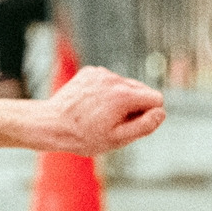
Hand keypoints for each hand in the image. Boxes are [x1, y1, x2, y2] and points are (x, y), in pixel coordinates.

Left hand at [35, 66, 165, 155]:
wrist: (50, 124)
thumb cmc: (83, 136)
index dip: (147, 115)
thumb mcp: (117, 139)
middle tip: (113, 122)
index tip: (130, 125)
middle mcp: (114, 79)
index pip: (156, 99)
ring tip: (99, 114)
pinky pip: (108, 81)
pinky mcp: (89, 72)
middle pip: (142, 90)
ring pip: (124, 85)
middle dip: (134, 106)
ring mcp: (100, 73)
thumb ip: (144, 126)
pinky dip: (104, 92)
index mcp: (124, 95)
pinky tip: (90, 105)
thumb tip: (161, 113)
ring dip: (119, 99)